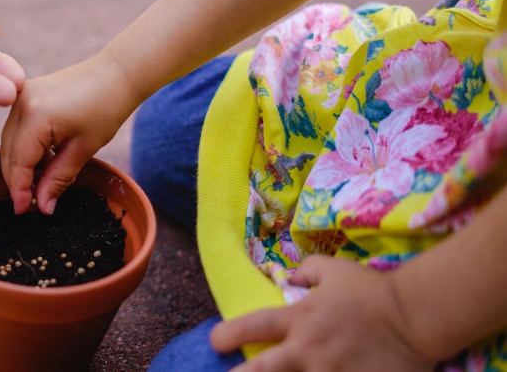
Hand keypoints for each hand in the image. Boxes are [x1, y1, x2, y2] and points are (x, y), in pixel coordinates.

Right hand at [0, 54, 138, 213]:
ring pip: (9, 142)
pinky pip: (17, 129)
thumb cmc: (105, 108)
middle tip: (31, 204)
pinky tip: (43, 163)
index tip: (23, 211)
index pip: (19, 162)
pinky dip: (25, 149)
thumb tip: (42, 206)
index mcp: (35, 116)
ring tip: (40, 185)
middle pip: (8, 153)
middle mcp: (20, 103)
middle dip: (17, 180)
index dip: (20, 190)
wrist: (114, 74)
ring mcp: (20, 96)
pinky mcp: (24, 94)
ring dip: (21, 166)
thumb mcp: (83, 150)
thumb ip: (58, 179)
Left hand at [210, 255, 435, 370]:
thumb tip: (288, 275)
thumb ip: (306, 271)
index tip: (216, 341)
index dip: (225, 335)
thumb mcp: (335, 270)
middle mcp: (307, 351)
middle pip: (259, 371)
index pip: (251, 327)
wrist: (416, 316)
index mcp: (300, 319)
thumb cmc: (373, 291)